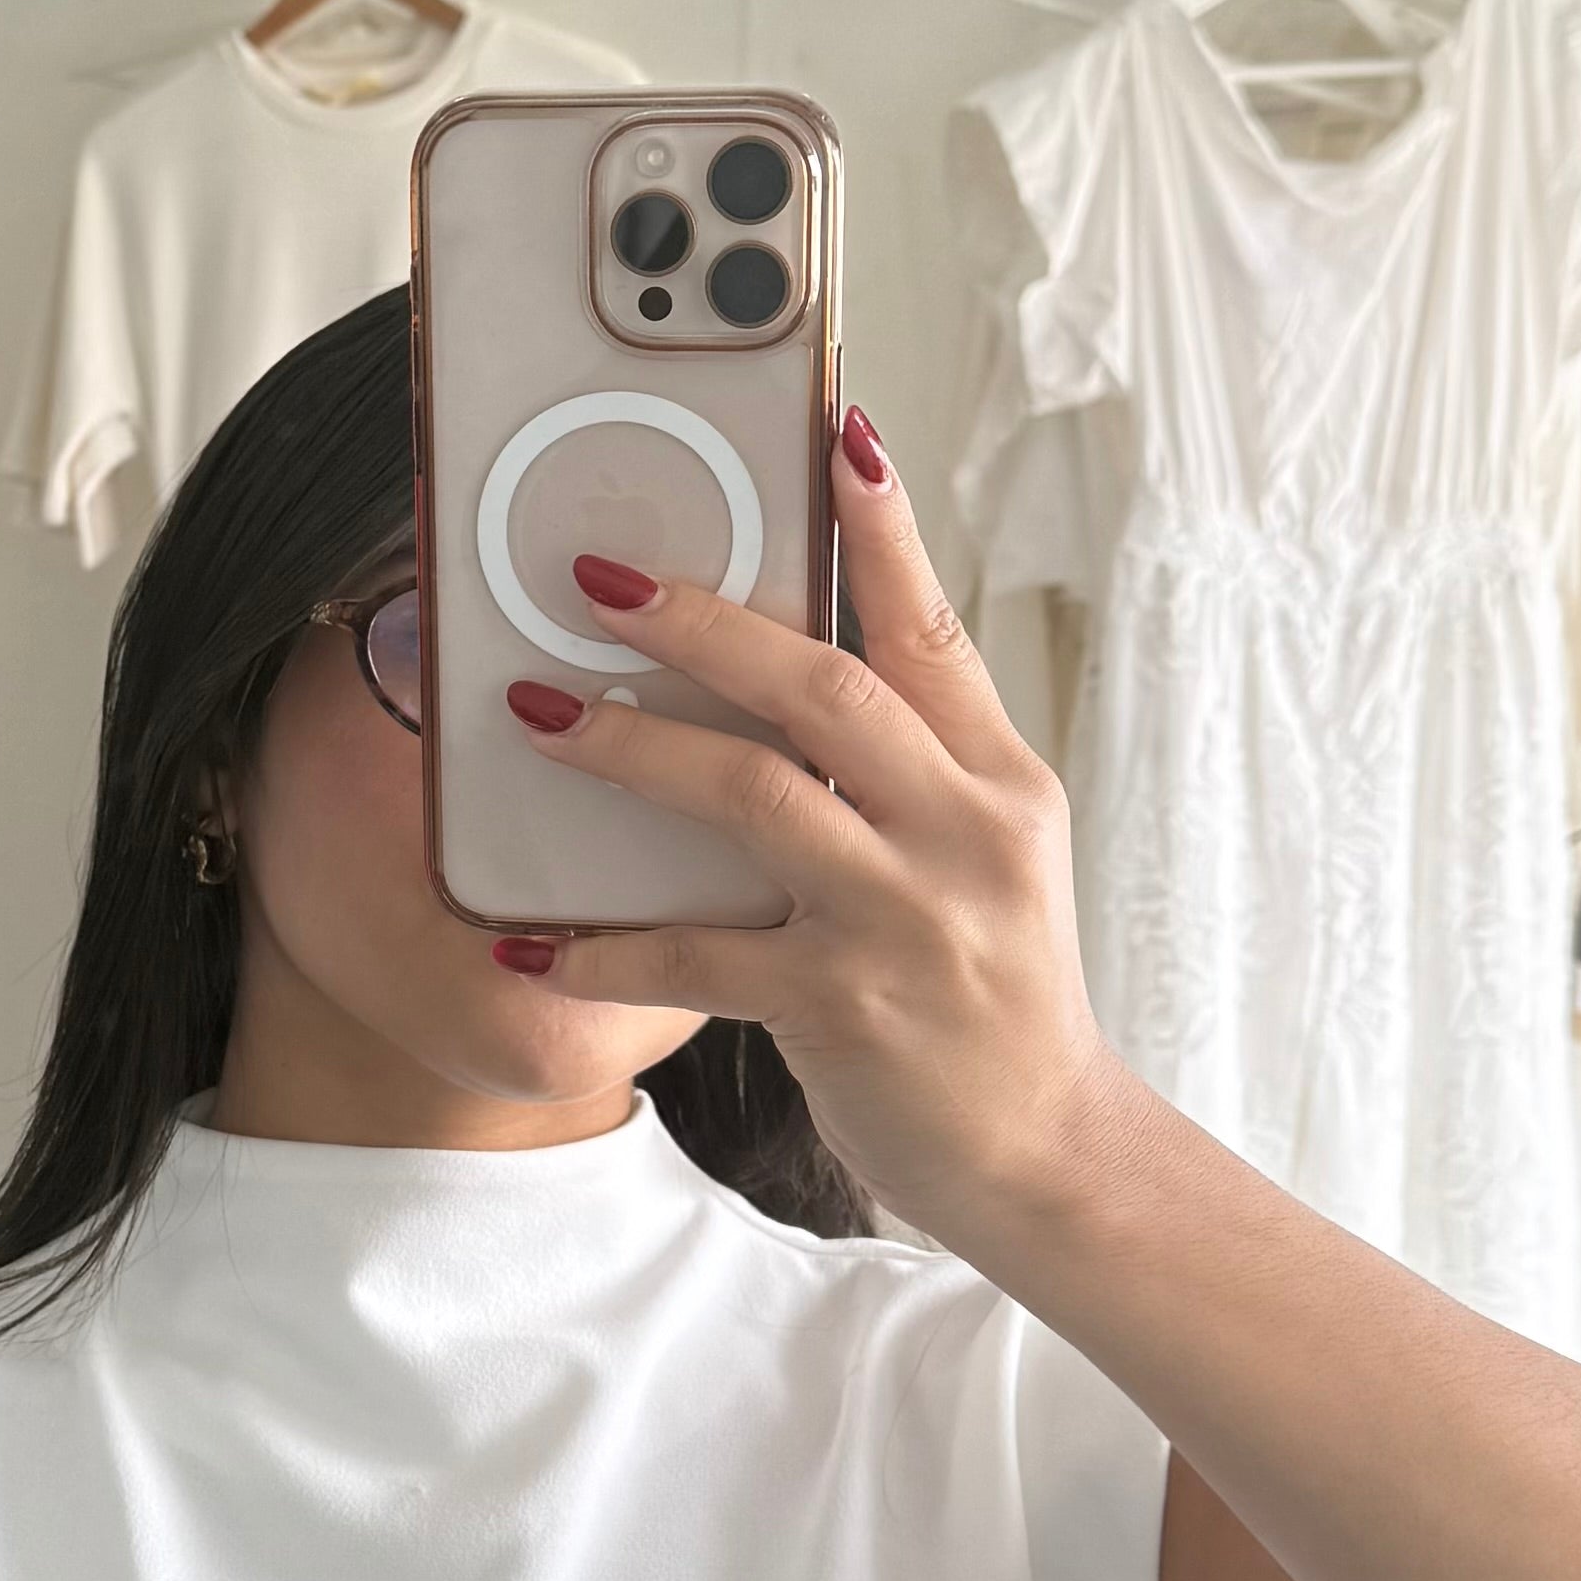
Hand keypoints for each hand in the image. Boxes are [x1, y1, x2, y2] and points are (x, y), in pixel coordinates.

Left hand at [496, 409, 1133, 1258]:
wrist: (1047, 1153)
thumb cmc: (994, 996)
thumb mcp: (986, 859)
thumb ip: (908, 769)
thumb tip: (788, 675)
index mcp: (997, 779)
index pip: (931, 627)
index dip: (880, 527)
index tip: (834, 428)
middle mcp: (962, 831)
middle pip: (823, 686)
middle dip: (702, 620)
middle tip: (598, 578)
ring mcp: (904, 918)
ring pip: (753, 795)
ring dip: (631, 746)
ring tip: (538, 713)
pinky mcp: (844, 1005)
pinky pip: (698, 955)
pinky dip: (605, 947)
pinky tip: (533, 944)